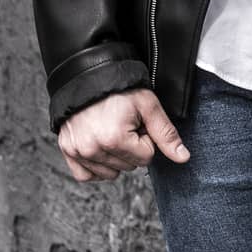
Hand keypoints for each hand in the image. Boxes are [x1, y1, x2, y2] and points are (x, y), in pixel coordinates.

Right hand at [57, 87, 188, 182]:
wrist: (89, 75)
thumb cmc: (121, 89)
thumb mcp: (149, 106)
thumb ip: (166, 134)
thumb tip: (183, 158)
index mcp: (114, 139)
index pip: (146, 158)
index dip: (146, 138)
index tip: (138, 122)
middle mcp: (92, 149)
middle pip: (128, 166)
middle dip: (132, 147)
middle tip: (125, 124)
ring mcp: (77, 151)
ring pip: (110, 173)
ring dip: (115, 156)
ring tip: (112, 130)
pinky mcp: (67, 151)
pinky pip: (86, 175)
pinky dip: (96, 167)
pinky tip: (102, 148)